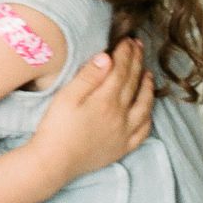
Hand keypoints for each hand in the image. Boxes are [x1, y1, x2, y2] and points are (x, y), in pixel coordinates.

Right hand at [28, 38, 152, 181]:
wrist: (54, 162)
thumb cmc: (56, 127)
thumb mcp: (67, 96)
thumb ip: (88, 76)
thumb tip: (107, 57)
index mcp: (106, 100)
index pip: (121, 70)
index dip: (126, 53)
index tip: (127, 39)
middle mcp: (121, 115)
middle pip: (133, 83)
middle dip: (137, 61)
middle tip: (139, 46)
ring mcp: (124, 133)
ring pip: (144, 106)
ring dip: (148, 87)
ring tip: (148, 73)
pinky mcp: (122, 148)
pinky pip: (143, 131)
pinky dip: (148, 116)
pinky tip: (147, 109)